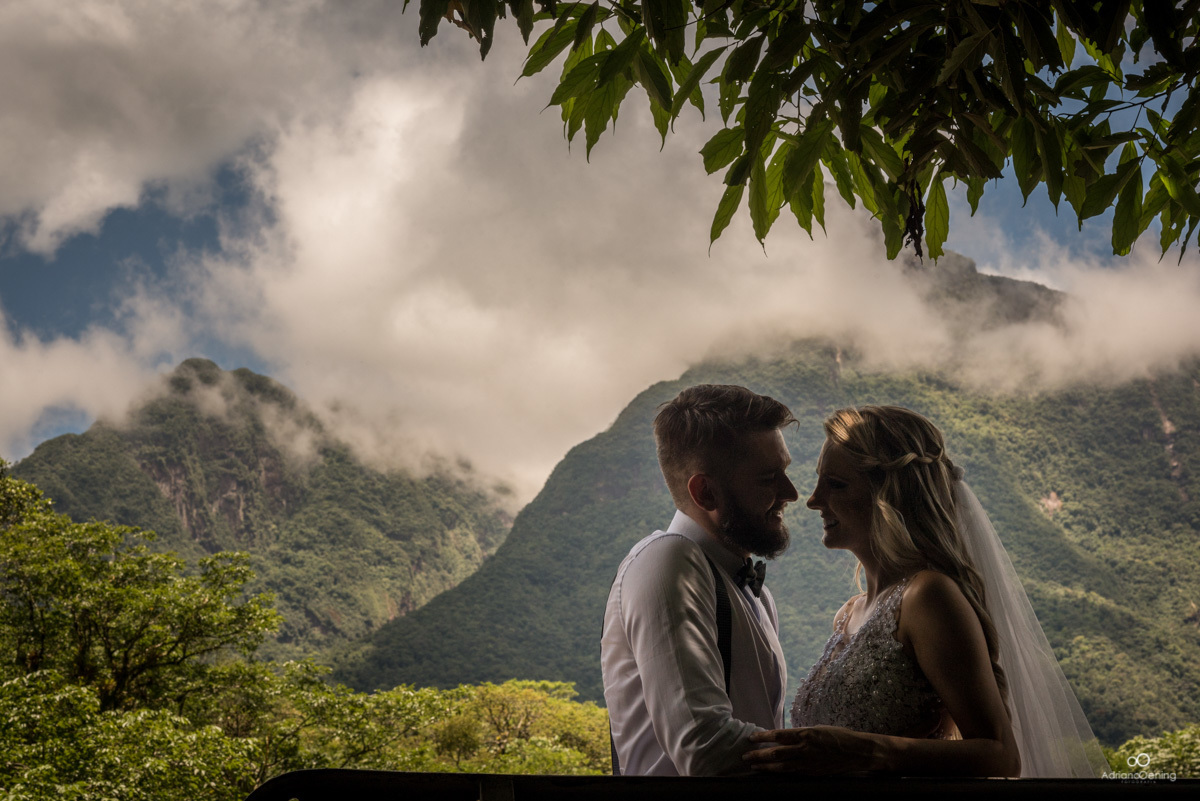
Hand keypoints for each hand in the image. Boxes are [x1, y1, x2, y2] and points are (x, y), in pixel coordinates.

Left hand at [743, 726, 886, 774]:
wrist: (857, 752)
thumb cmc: (838, 736)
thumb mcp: (817, 729)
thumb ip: (800, 734)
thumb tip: (783, 737)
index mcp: (806, 734)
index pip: (779, 735)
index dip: (763, 737)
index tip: (751, 737)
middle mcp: (806, 749)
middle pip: (776, 753)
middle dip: (759, 755)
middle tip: (745, 756)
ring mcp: (809, 763)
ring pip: (782, 767)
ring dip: (766, 767)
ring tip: (753, 766)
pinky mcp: (813, 773)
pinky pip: (793, 773)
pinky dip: (780, 773)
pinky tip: (772, 773)